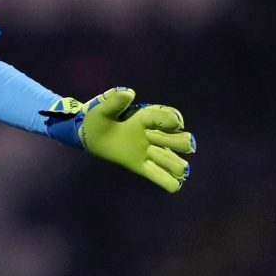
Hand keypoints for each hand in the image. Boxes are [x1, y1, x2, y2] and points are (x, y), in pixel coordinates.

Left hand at [61, 87, 195, 192]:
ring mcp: (151, 153)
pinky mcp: (142, 168)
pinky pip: (165, 180)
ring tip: (150, 155)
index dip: (171, 120)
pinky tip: (169, 182)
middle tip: (151, 139)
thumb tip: (129, 93)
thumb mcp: (103, 109)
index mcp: (148, 119)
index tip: (164, 123)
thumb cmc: (99, 120)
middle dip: (176, 142)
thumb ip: (114, 102)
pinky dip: (170, 182)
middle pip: (184, 141)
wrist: (90, 136)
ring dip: (170, 161)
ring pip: (178, 163)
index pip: (172, 118)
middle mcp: (155, 136)